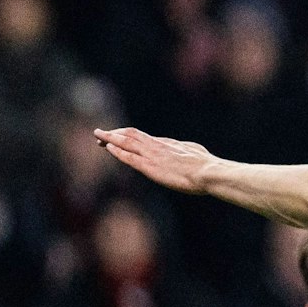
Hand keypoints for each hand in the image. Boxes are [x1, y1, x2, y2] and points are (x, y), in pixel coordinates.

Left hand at [94, 128, 220, 194]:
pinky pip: (128, 156)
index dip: (128, 136)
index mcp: (168, 144)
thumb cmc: (207, 166)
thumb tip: (184, 148)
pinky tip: (107, 147)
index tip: (119, 136)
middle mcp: (157, 146)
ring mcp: (152, 156)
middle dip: (115, 133)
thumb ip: (184, 150)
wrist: (209, 173)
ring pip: (126, 142)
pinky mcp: (149, 167)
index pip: (143, 137)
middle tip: (101, 133)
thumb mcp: (195, 153)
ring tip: (98, 135)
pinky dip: (117, 151)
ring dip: (110, 138)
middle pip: (131, 135)